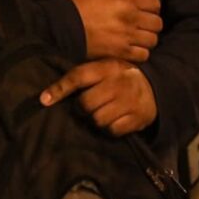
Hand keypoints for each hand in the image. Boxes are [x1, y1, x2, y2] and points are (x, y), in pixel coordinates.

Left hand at [39, 58, 156, 136]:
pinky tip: (112, 120)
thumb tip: (50, 93)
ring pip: (97, 120)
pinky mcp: (137, 119)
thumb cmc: (119, 77)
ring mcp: (129, 102)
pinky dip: (109, 129)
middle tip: (84, 107)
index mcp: (107, 67)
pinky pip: (112, 131)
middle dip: (80, 109)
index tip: (44, 100)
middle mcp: (118, 83)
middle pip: (86, 104)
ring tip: (100, 113)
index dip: (59, 88)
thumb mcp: (105, 68)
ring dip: (94, 120)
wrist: (154, 86)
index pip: (78, 76)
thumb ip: (84, 75)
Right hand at [69, 0, 161, 61]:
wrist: (63, 25)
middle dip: (150, 25)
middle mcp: (131, 16)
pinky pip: (143, 55)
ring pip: (152, 40)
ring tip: (136, 40)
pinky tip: (130, 50)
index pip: (155, 3)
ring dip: (146, 40)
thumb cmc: (80, 5)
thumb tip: (136, 4)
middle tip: (141, 27)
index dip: (151, 8)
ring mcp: (127, 36)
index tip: (144, 12)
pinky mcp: (121, 52)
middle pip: (157, 23)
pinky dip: (139, 53)